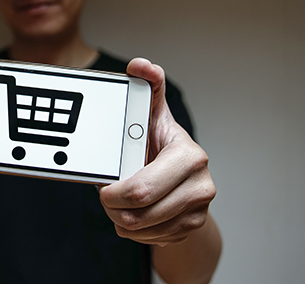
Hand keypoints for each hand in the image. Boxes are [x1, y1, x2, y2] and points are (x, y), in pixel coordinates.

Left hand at [99, 58, 215, 245]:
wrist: (182, 175)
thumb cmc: (159, 141)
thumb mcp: (153, 112)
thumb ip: (148, 87)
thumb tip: (140, 65)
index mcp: (189, 156)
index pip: (142, 187)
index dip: (115, 192)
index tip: (103, 187)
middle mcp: (201, 184)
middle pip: (141, 213)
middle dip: (114, 208)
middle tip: (105, 197)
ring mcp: (199, 209)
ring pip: (143, 229)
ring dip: (122, 220)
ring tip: (118, 203)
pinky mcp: (192, 227)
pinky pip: (152, 239)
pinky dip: (135, 231)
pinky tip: (135, 213)